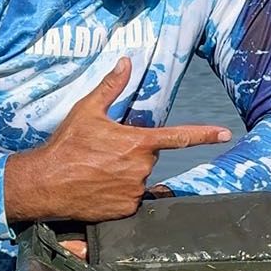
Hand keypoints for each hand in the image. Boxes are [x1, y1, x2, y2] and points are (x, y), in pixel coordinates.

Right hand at [4, 58, 230, 223]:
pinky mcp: (125, 209)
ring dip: (125, 172)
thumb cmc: (66, 145)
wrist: (45, 184)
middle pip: (149, 156)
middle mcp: (141, 168)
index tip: (225, 133)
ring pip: (139, 177)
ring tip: (98, 169)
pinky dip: (119, 192)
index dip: (205, 135)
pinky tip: (99, 186)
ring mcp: (134, 191)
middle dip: (133, 152)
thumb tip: (126, 62)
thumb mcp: (87, 110)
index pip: (179, 137)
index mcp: (137, 143)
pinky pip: (130, 198)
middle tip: (105, 151)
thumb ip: (111, 87)